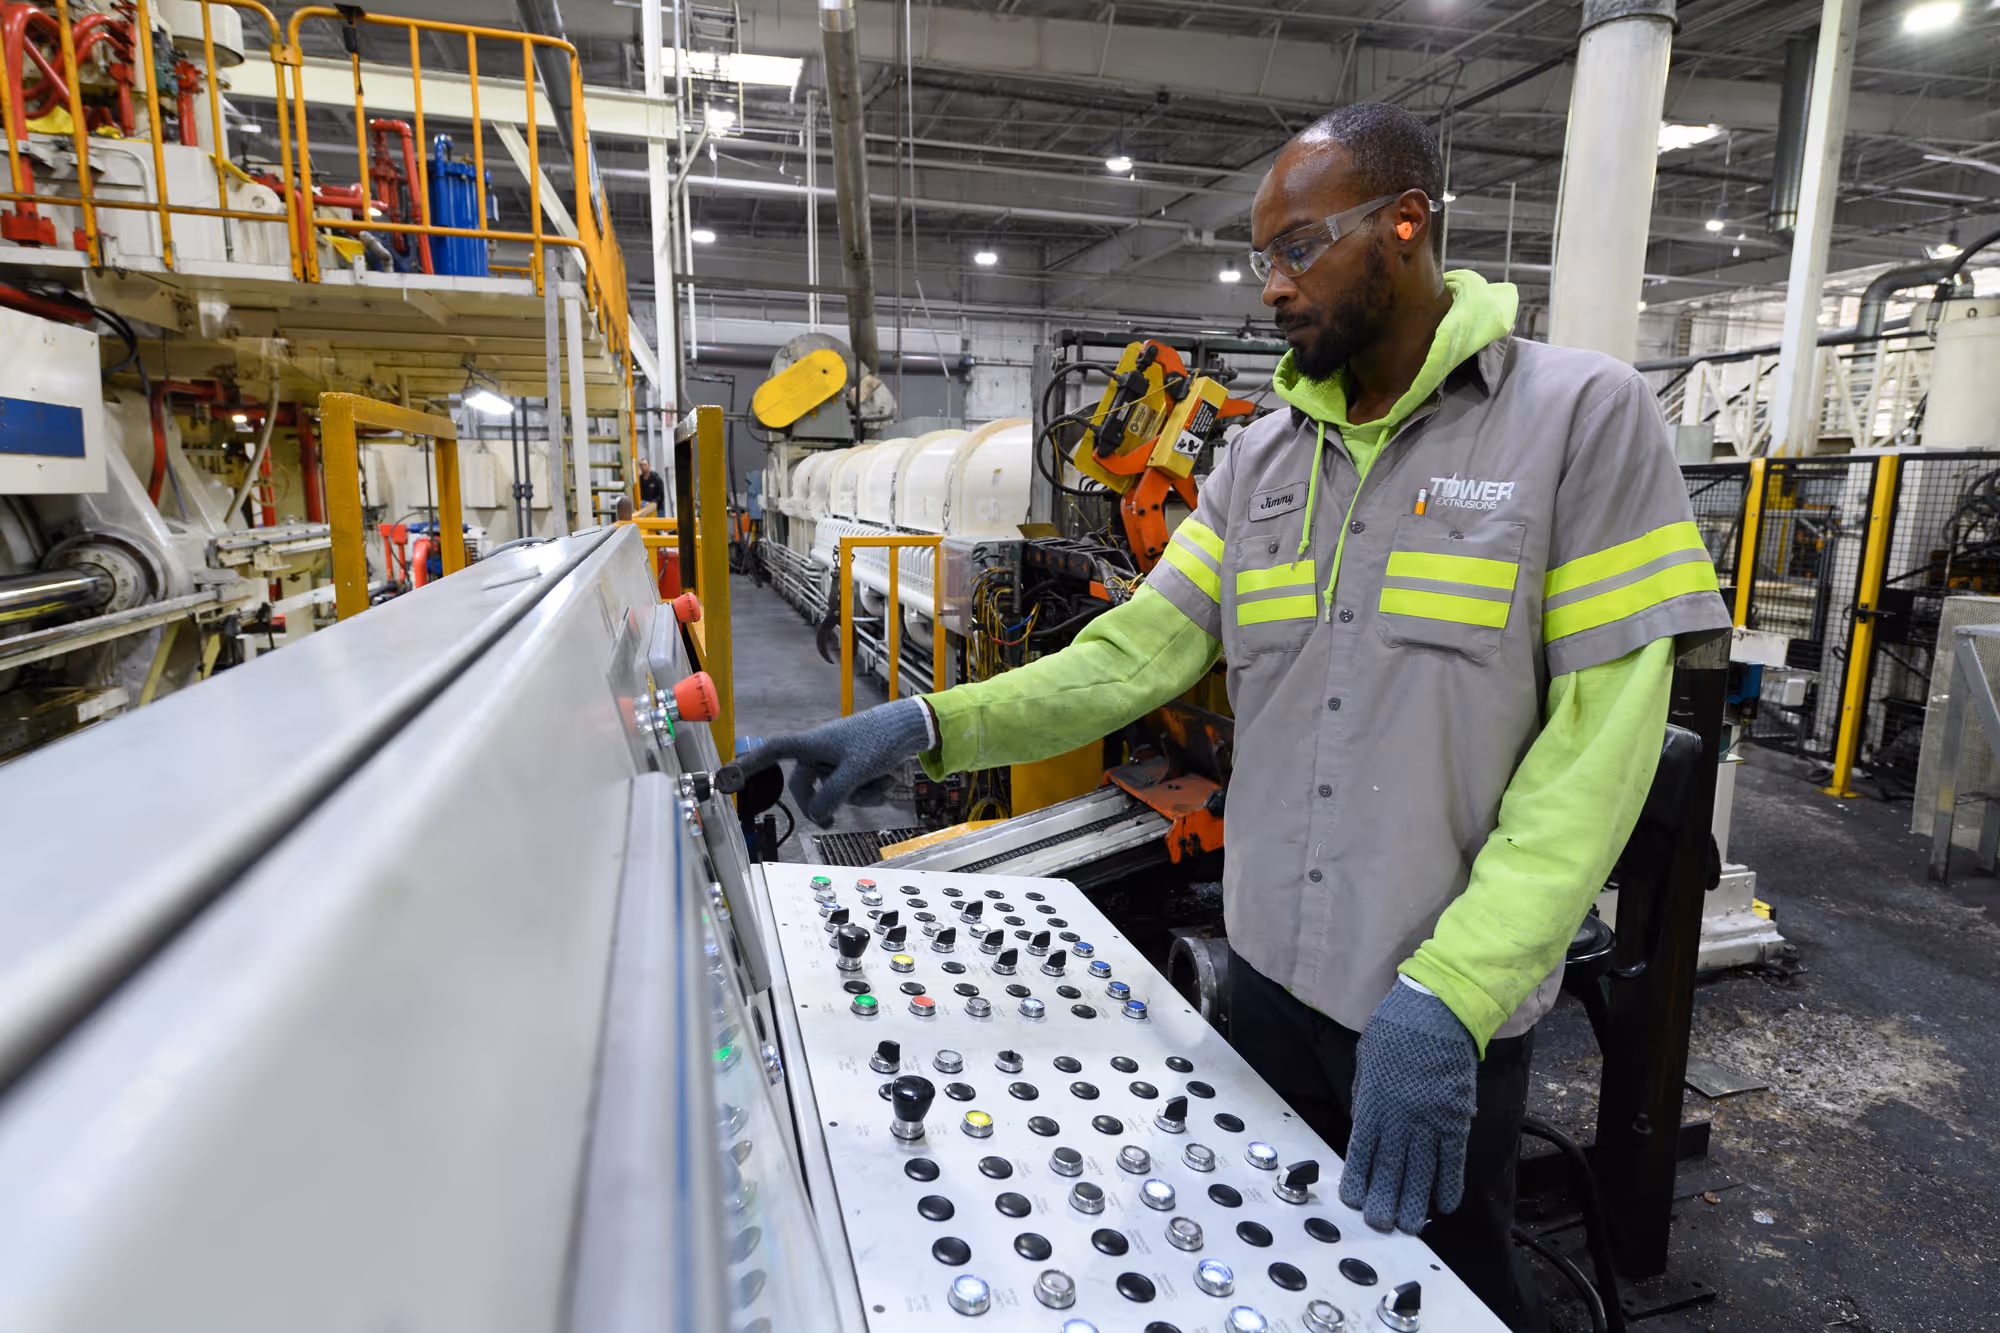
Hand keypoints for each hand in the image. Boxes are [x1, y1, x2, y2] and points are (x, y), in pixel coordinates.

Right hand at [719, 699, 930, 825]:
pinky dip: (868, 790)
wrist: (911, 728)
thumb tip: (817, 814)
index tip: (726, 778)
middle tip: (830, 823)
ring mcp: (835, 760)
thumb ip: (833, 794)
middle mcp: (818, 752)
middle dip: (823, 805)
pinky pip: (850, 789)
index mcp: (812, 744)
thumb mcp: (856, 771)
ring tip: (880, 781)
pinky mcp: (850, 766)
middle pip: (805, 788)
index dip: (748, 764)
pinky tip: (886, 779)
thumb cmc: (880, 739)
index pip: (773, 752)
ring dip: (858, 794)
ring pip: (833, 792)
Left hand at [1338, 981, 1477, 1234]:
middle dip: (1384, 1200)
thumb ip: (1366, 1095)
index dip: (1358, 1179)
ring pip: (1420, 1170)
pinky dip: (1449, 1183)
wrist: (1436, 1010)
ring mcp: (1429, 1119)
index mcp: (1372, 1102)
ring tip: (1409, 1226)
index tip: (1355, 1201)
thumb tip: (1365, 1122)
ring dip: (1415, 1201)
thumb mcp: (1366, 1060)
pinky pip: (1452, 1158)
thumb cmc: (1396, 1028)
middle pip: (1390, 1168)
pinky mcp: (1455, 1116)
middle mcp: (1398, 1117)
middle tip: (1382, 1225)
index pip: (1361, 1151)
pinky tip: (1445, 1203)